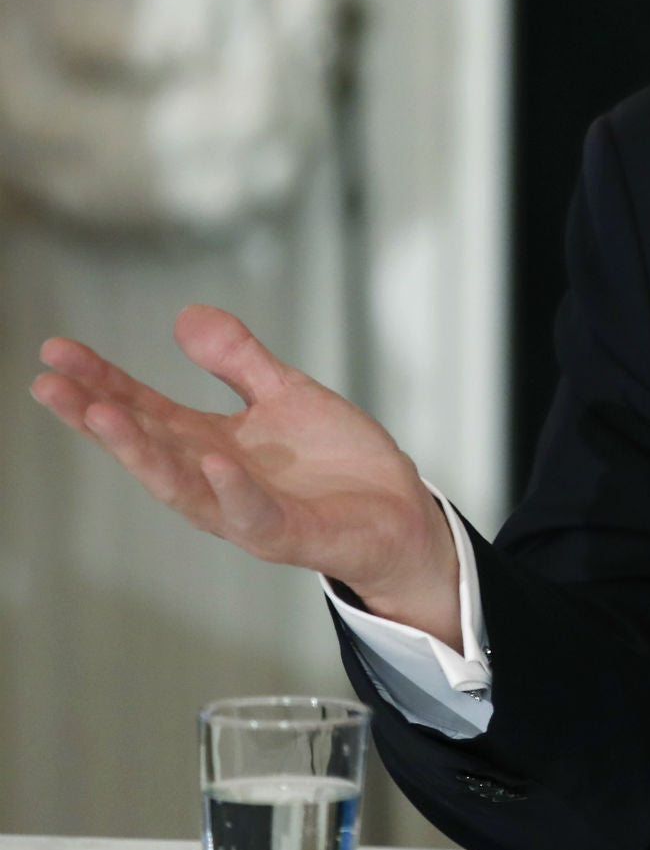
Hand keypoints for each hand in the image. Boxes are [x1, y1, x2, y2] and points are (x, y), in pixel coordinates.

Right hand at [29, 305, 460, 643]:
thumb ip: (238, 360)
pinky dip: (232, 489)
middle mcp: (217, 480)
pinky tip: (213, 460)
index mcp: (211, 444)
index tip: (55, 351)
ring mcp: (249, 511)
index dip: (100, 382)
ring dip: (143, 453)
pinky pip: (255, 515)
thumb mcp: (286, 394)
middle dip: (98, 416)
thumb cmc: (337, 462)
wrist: (399, 512)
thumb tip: (185, 315)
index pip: (144, 409)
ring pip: (183, 486)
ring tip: (104, 414)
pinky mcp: (290, 534)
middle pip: (148, 445)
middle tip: (50, 384)